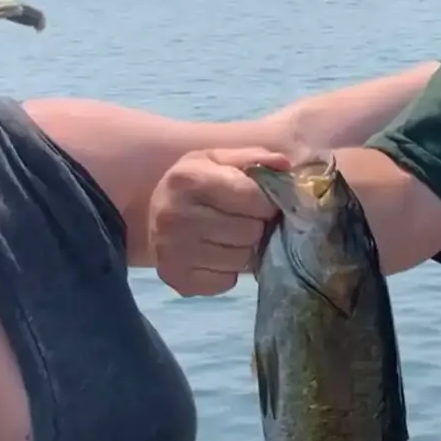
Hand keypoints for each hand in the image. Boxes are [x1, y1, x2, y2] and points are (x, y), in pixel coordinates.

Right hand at [149, 148, 290, 296]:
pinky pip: (227, 282)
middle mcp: (175, 216)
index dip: (265, 202)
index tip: (260, 201)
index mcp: (188, 179)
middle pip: (250, 231)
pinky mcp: (177, 279)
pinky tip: (215, 255)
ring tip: (229, 237)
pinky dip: (228, 272)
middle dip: (255, 225)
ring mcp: (173, 251)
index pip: (252, 198)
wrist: (156, 215)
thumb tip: (284, 165)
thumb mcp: (218, 160)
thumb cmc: (195, 184)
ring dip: (244, 249)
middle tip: (243, 220)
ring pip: (241, 259)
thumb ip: (254, 159)